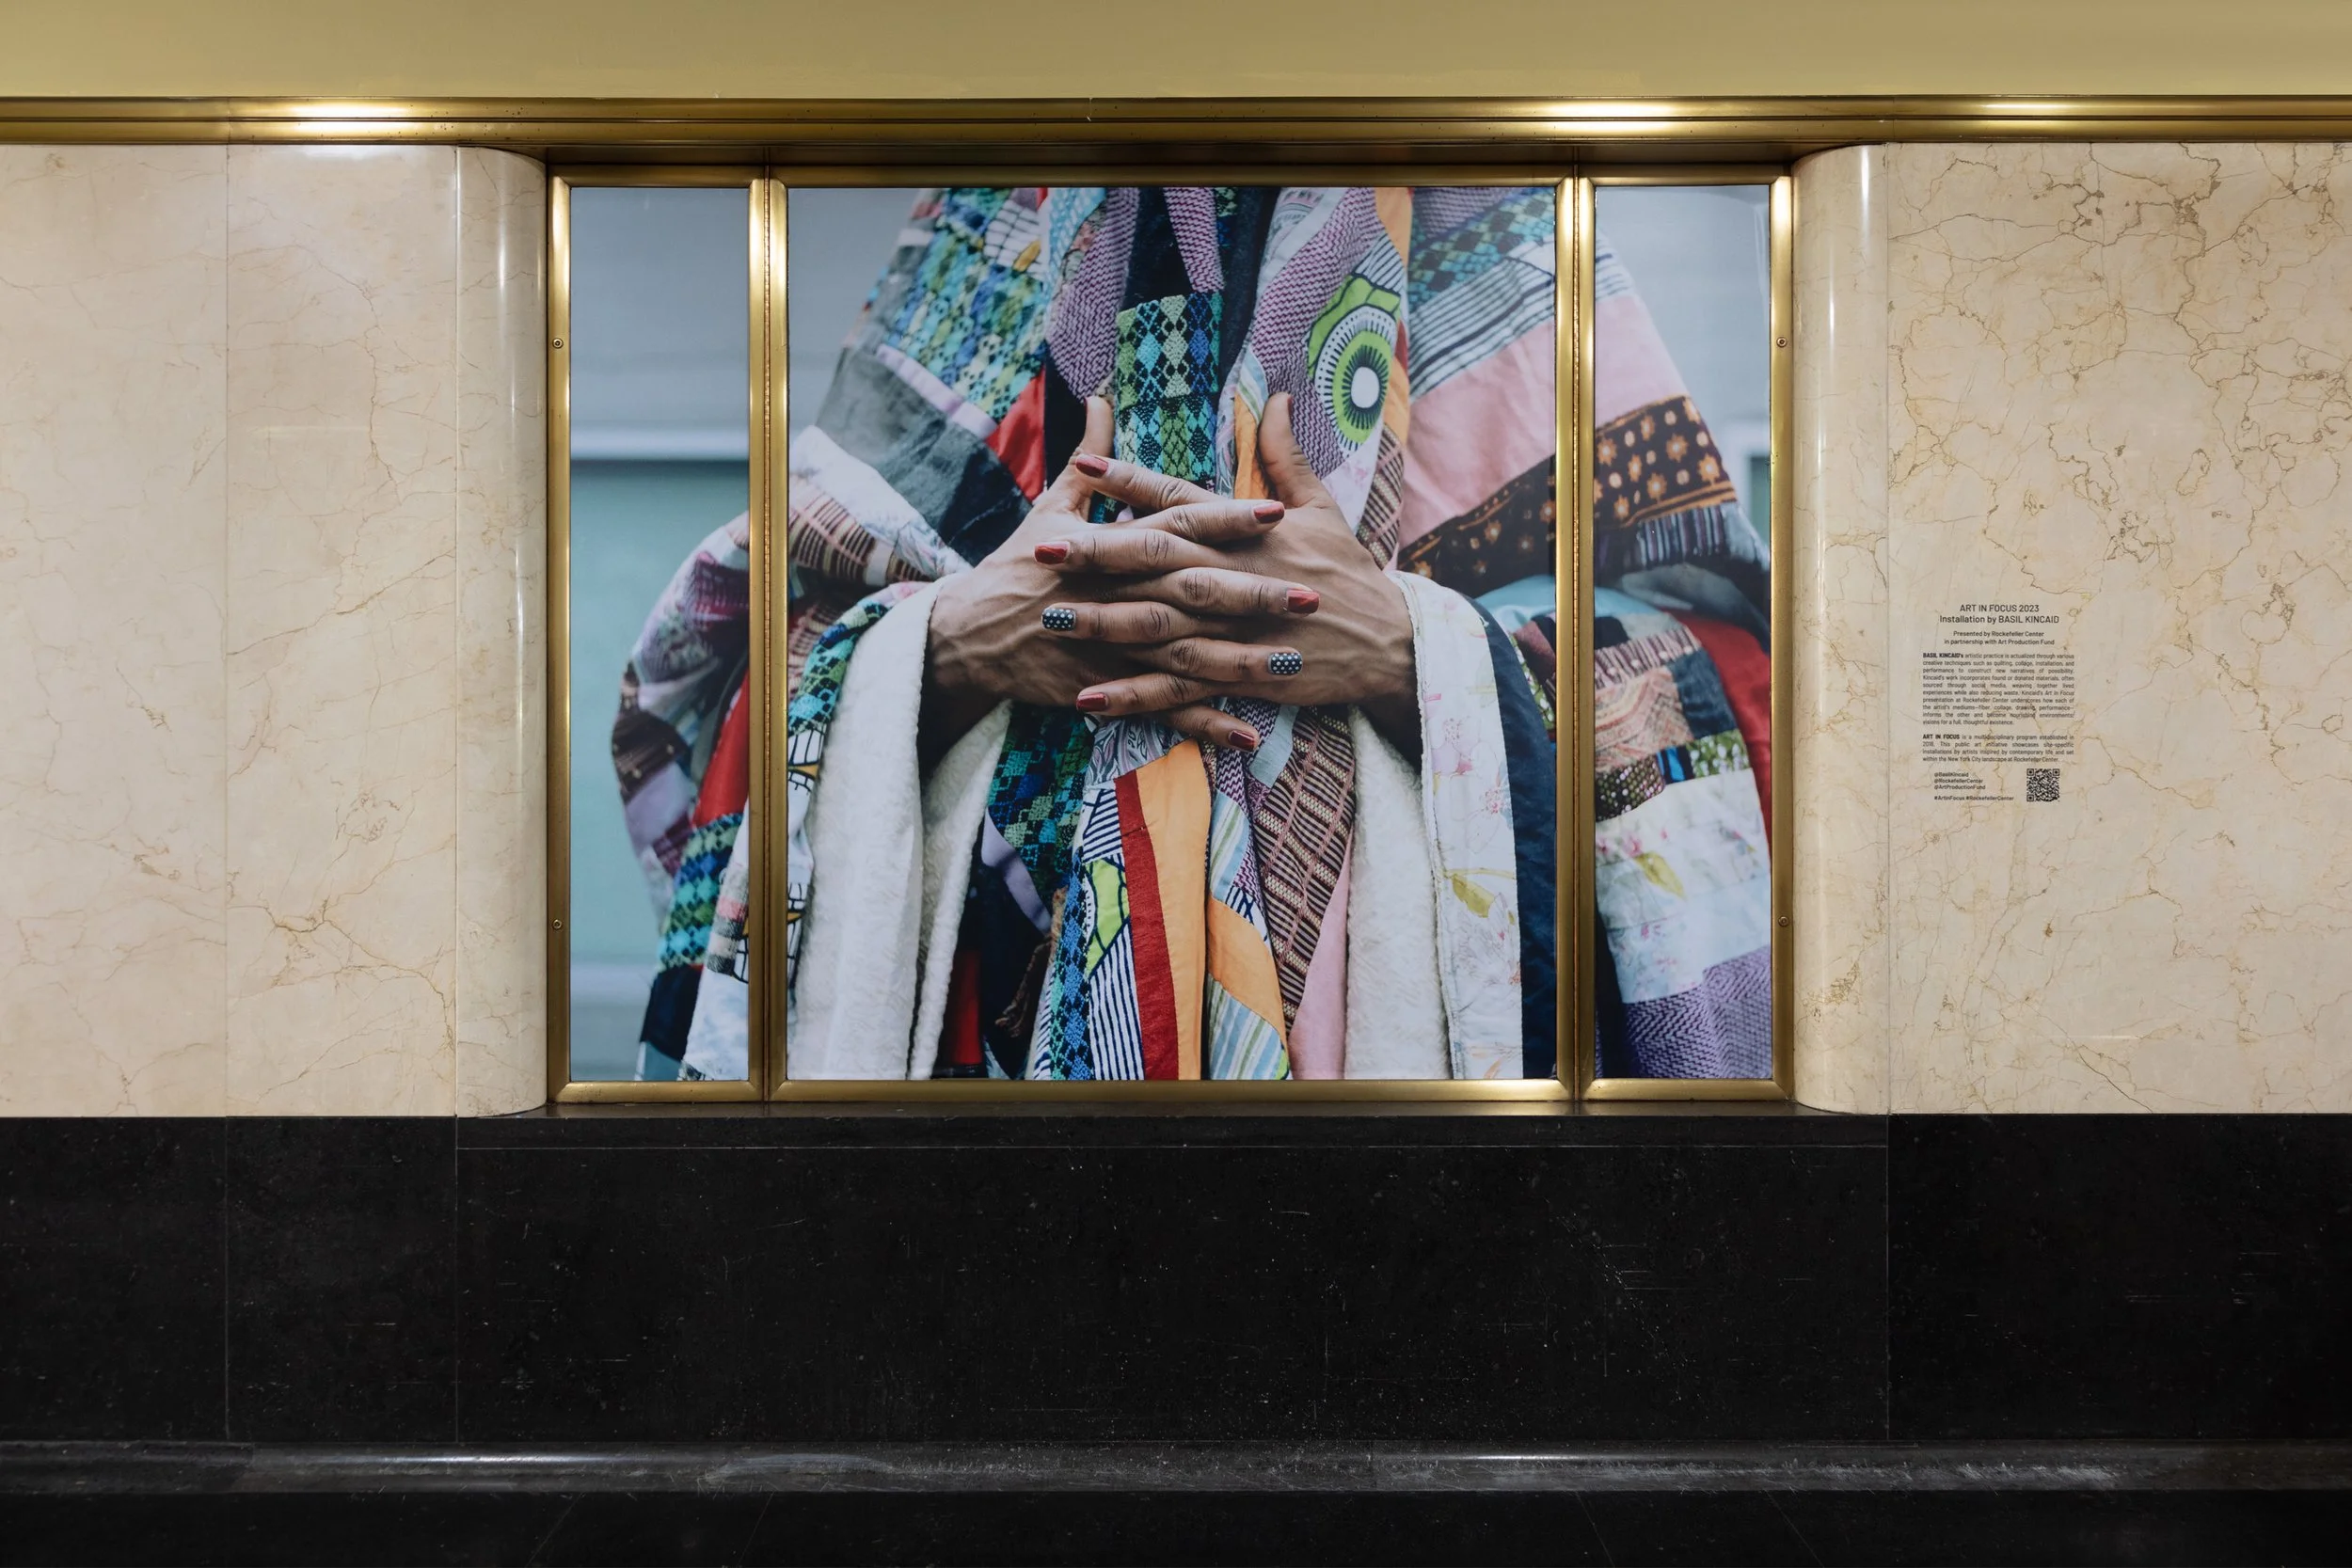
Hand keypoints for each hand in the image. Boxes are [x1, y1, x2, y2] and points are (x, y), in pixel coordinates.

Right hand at [921, 397, 1296, 761]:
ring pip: (1185, 654)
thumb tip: (1101, 397)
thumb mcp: (1051, 505)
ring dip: (1241, 663)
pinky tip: (1247, 734)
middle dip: (1254, 594)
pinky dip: (1203, 723)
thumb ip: (1090, 456)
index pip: (1179, 526)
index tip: (1277, 514)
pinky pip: (1161, 707)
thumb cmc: (1017, 564)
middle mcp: (1118, 593)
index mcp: (1114, 545)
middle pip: (1194, 591)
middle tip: (1311, 595)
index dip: (1228, 520)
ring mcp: (1112, 645)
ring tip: (1293, 665)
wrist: (970, 633)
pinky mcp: (1105, 687)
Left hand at [1036, 393, 1419, 750]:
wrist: (1389, 642)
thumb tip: (1276, 398)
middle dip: (1095, 556)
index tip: (1083, 463)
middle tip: (1042, 549)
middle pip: (1155, 561)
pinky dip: (1135, 696)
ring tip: (1049, 618)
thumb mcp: (1322, 508)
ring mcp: (1234, 629)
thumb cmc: (1351, 573)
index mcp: (1246, 532)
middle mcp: (1233, 577)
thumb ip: (1286, 456)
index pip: (1179, 500)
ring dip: (1102, 624)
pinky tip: (1091, 699)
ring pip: (1158, 625)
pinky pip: (1178, 689)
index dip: (1129, 481)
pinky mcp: (1240, 675)